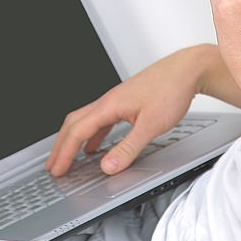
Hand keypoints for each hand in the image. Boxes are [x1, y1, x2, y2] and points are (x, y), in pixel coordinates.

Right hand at [44, 46, 205, 176]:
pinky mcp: (125, 103)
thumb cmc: (171, 90)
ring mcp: (116, 101)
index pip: (77, 132)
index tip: (57, 169)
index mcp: (109, 105)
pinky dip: (92, 136)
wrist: (187, 70)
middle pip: (74, 124)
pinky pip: (101, 121)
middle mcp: (108, 101)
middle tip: (53, 166)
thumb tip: (108, 166)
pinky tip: (95, 146)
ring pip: (85, 121)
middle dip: (61, 146)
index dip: (65, 153)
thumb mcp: (151, 125)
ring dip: (73, 140)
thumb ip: (128, 148)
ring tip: (67, 157)